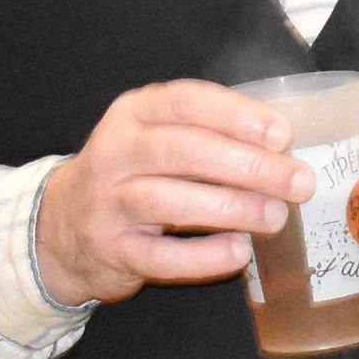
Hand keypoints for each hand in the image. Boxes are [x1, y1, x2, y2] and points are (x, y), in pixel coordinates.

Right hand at [34, 81, 314, 307]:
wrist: (62, 228)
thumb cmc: (132, 177)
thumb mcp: (155, 140)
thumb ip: (208, 136)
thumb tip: (283, 151)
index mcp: (133, 114)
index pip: (185, 103)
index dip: (235, 116)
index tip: (281, 134)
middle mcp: (115, 153)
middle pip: (181, 151)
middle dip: (246, 165)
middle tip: (296, 181)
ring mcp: (108, 203)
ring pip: (168, 201)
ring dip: (228, 207)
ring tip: (275, 216)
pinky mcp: (111, 250)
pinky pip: (158, 255)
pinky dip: (202, 256)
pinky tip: (238, 252)